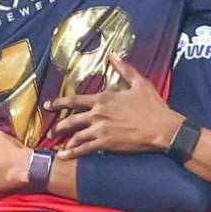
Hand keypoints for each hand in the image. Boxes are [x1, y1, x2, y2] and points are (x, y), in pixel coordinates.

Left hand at [47, 54, 184, 158]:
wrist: (162, 128)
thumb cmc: (153, 105)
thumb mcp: (140, 82)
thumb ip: (124, 69)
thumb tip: (113, 55)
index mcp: (104, 99)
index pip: (75, 99)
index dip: (59, 102)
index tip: (48, 105)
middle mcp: (98, 114)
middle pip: (70, 120)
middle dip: (58, 126)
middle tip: (50, 131)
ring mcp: (100, 130)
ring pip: (75, 137)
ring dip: (64, 142)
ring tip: (58, 147)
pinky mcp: (106, 144)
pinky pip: (84, 149)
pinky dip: (73, 153)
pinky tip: (64, 157)